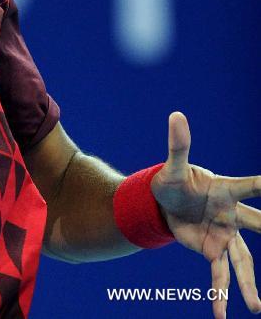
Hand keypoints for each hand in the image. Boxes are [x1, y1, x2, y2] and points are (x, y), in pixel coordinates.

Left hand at [152, 111, 260, 317]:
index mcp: (225, 190)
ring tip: (257, 308)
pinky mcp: (213, 250)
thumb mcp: (172, 167)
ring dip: (249, 285)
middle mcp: (232, 215)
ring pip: (244, 261)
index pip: (251, 186)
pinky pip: (218, 275)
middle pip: (260, 225)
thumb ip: (178, 145)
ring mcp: (225, 235)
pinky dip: (219, 295)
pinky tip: (221, 314)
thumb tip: (176, 115)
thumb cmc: (174, 181)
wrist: (163, 204)